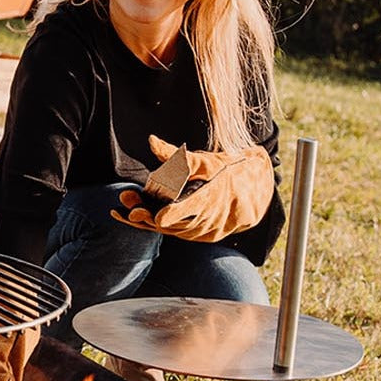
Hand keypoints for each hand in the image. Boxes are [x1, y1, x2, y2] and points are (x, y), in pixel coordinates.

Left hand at [111, 135, 274, 242]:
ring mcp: (207, 232)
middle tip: (126, 202)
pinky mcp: (205, 238)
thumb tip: (151, 142)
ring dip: (150, 221)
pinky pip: (179, 235)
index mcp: (208, 199)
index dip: (165, 213)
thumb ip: (175, 155)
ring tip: (130, 210)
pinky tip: (143, 218)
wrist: (254, 191)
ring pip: (172, 231)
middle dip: (146, 213)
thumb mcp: (204, 160)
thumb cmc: (226, 170)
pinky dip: (162, 227)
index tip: (149, 214)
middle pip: (170, 223)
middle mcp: (208, 220)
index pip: (183, 211)